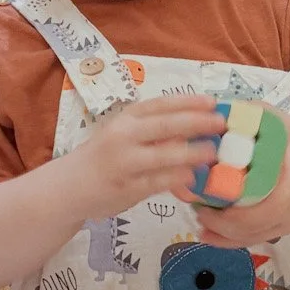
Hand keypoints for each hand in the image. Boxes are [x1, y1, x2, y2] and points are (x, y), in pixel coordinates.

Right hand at [66, 96, 224, 218]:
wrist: (68, 187)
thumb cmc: (104, 156)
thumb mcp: (124, 134)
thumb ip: (153, 129)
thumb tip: (196, 126)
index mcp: (126, 118)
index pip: (160, 105)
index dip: (188, 102)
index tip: (212, 102)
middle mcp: (124, 136)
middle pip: (166, 125)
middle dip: (197, 123)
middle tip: (221, 124)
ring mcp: (125, 162)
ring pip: (164, 155)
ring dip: (192, 152)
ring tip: (213, 152)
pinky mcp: (126, 188)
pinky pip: (157, 182)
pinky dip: (177, 178)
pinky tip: (193, 177)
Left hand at [189, 112, 289, 248]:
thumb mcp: (281, 124)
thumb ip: (253, 114)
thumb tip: (217, 109)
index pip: (264, 206)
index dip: (234, 208)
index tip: (209, 195)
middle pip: (250, 227)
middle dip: (218, 221)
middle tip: (196, 204)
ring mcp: (284, 226)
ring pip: (248, 238)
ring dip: (219, 231)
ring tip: (197, 215)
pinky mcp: (276, 232)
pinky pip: (250, 241)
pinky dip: (226, 241)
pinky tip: (206, 234)